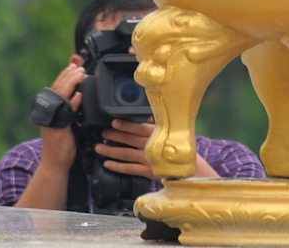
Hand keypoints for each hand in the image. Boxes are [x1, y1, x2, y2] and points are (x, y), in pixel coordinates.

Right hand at [16, 62, 84, 209]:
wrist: (56, 163)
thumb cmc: (64, 143)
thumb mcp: (69, 122)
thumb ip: (73, 108)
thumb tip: (81, 94)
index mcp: (52, 110)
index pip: (58, 88)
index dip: (65, 75)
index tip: (74, 64)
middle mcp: (49, 113)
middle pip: (57, 89)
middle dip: (68, 75)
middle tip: (78, 66)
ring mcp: (52, 120)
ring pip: (60, 98)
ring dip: (70, 84)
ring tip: (79, 74)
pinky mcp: (57, 129)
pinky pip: (65, 114)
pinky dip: (71, 104)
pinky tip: (78, 96)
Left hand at [96, 118, 216, 178]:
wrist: (190, 170)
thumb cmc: (181, 149)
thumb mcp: (173, 133)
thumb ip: (158, 125)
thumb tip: (148, 116)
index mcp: (158, 134)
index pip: (138, 127)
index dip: (125, 124)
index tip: (113, 121)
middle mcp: (151, 146)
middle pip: (128, 139)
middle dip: (114, 135)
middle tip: (102, 132)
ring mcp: (148, 159)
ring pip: (125, 154)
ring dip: (111, 150)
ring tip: (99, 147)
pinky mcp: (146, 171)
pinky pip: (129, 169)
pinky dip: (117, 166)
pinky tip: (107, 164)